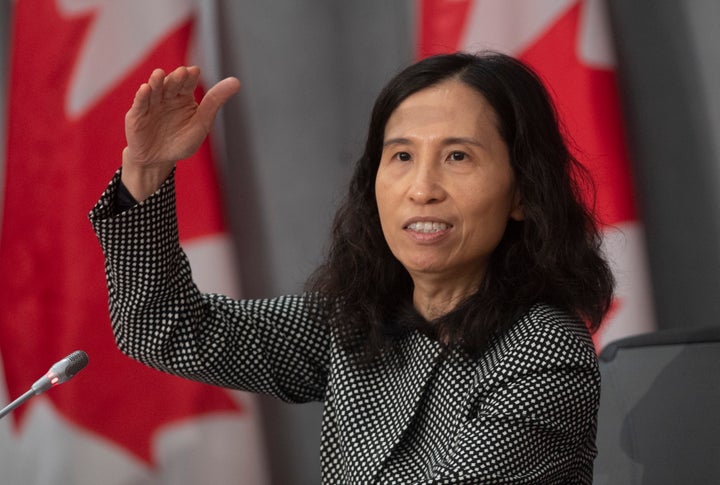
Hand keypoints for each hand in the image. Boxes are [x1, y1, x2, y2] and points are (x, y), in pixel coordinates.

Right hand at [121, 66, 240, 200]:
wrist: (159, 161)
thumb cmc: (181, 142)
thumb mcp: (201, 123)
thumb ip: (215, 102)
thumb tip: (236, 81)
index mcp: (183, 97)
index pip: (187, 83)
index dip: (190, 77)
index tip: (194, 71)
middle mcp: (166, 97)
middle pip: (171, 84)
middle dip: (175, 79)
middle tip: (182, 73)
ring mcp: (151, 104)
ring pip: (154, 90)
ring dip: (156, 82)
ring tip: (160, 74)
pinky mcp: (136, 115)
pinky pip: (140, 104)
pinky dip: (142, 96)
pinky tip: (146, 89)